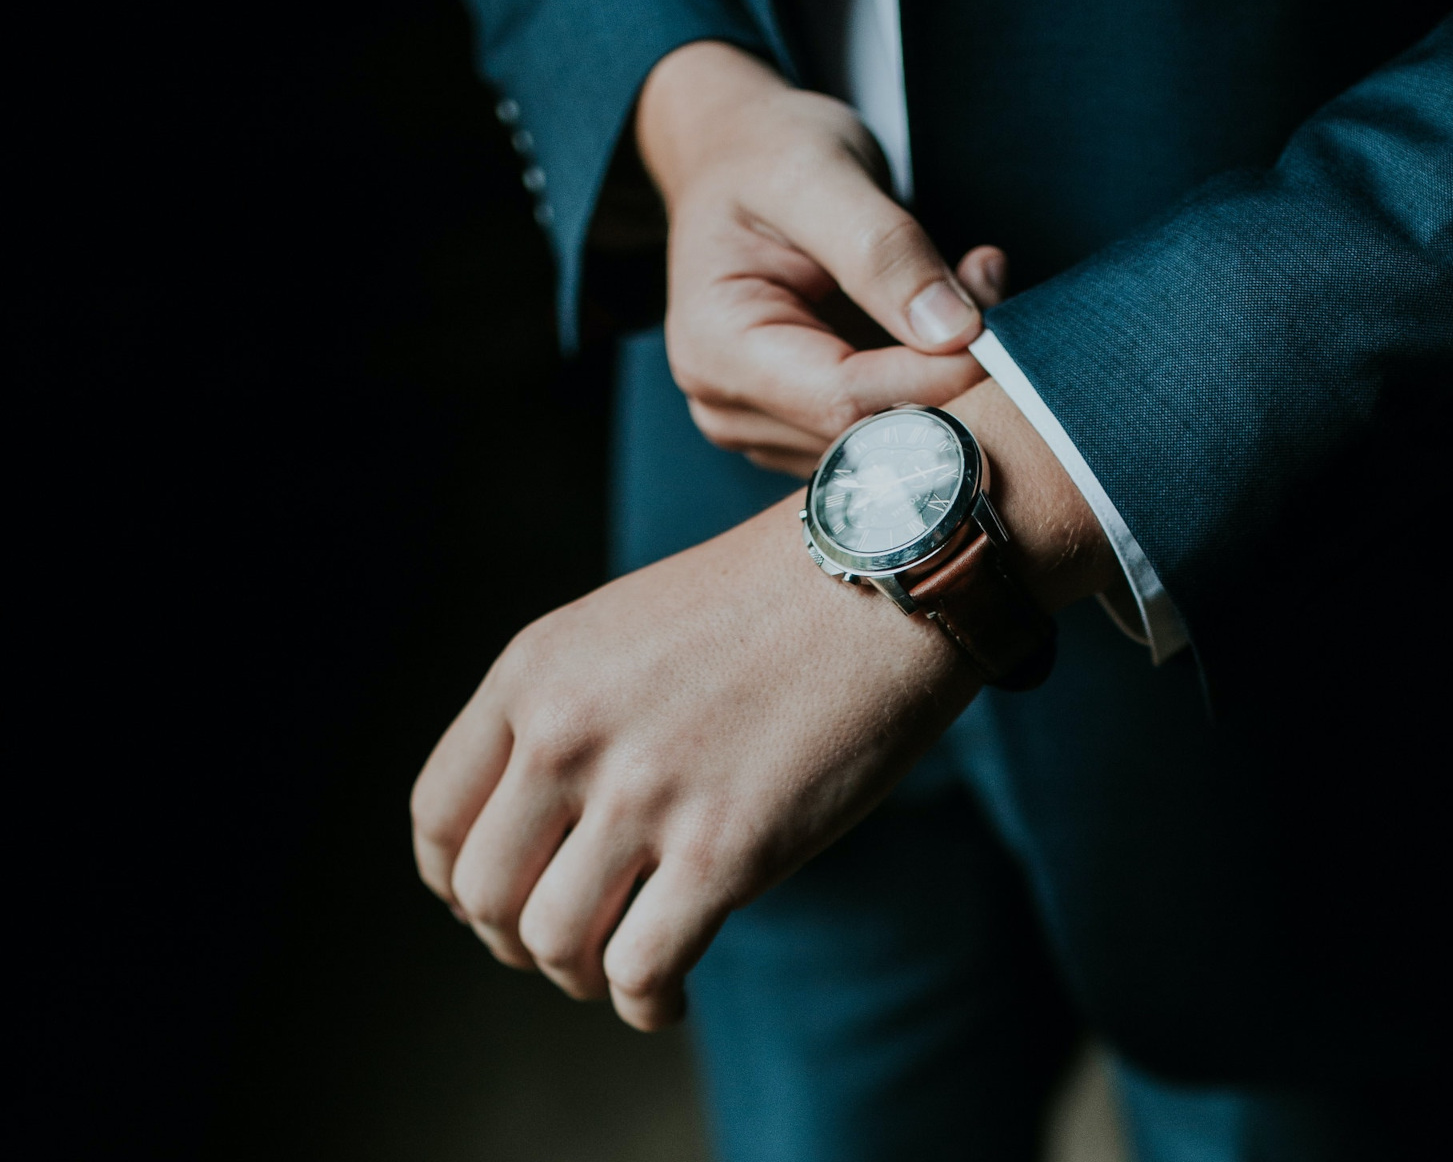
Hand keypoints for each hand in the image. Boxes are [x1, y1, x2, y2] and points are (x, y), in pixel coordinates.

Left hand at [410, 382, 1117, 1029]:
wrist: (886, 576)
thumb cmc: (770, 603)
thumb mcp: (625, 628)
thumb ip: (566, 710)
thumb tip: (541, 827)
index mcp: (534, 673)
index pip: (438, 818)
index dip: (458, 883)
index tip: (501, 901)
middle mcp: (568, 733)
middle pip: (485, 896)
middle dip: (519, 941)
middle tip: (573, 944)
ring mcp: (644, 794)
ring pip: (554, 944)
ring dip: (583, 976)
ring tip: (627, 967)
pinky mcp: (725, 850)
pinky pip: (641, 972)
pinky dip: (646, 1005)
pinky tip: (671, 997)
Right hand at [639, 41, 1003, 475]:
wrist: (736, 154)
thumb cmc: (766, 154)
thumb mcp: (819, 175)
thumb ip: (883, 252)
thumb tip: (953, 332)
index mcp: (716, 349)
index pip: (845, 401)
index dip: (934, 378)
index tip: (996, 328)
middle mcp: (731, 405)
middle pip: (870, 435)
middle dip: (947, 377)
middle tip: (987, 286)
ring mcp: (768, 425)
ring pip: (891, 440)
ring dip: (948, 377)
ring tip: (963, 284)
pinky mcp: (807, 422)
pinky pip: (891, 427)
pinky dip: (935, 381)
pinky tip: (942, 316)